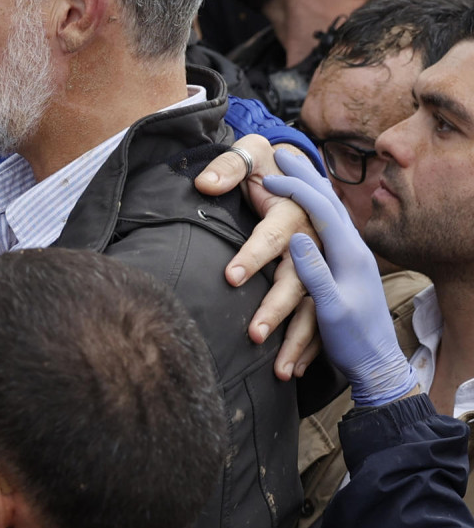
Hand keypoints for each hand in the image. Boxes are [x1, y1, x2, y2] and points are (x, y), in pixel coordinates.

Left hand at [195, 135, 321, 377]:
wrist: (300, 172)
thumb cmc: (266, 167)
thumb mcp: (249, 157)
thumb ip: (226, 168)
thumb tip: (203, 184)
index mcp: (294, 214)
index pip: (271, 237)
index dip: (252, 256)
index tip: (230, 278)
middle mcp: (310, 242)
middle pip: (295, 281)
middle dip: (276, 310)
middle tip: (253, 334)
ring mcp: (320, 267)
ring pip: (312, 308)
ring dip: (297, 340)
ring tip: (281, 370)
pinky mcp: (323, 283)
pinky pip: (320, 319)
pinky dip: (310, 347)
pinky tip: (297, 371)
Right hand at [263, 149, 417, 405]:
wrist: (379, 365)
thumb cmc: (354, 340)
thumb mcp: (332, 308)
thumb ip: (314, 271)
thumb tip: (296, 237)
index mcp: (350, 254)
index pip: (321, 208)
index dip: (296, 187)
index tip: (269, 173)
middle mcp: (354, 249)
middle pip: (329, 200)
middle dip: (305, 173)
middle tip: (283, 152)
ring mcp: (353, 257)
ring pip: (332, 211)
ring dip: (312, 186)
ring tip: (296, 168)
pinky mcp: (348, 268)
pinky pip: (331, 226)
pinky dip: (318, 207)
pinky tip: (311, 207)